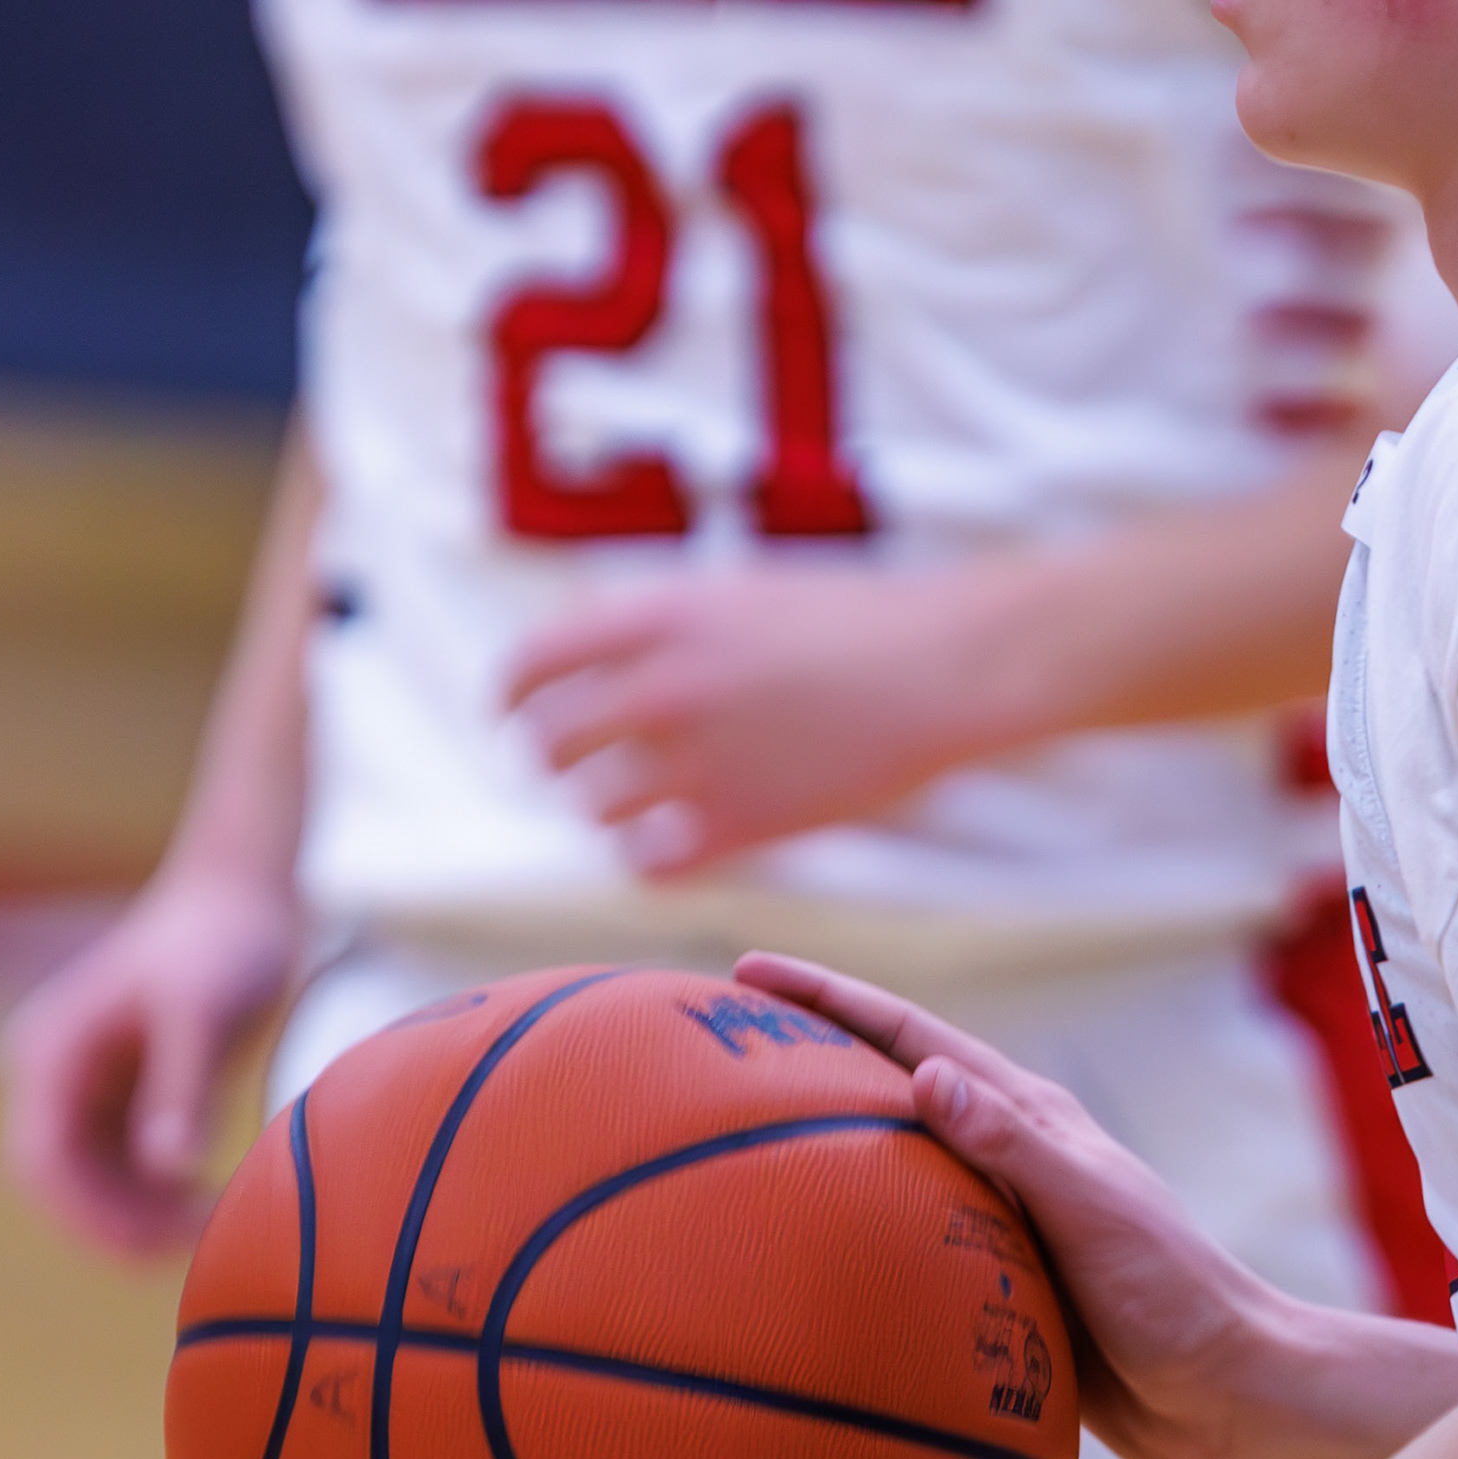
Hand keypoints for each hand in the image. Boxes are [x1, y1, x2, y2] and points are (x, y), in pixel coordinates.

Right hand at [0, 863, 300, 1253]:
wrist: (242, 896)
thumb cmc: (221, 943)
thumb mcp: (203, 1014)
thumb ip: (182, 1089)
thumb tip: (167, 1168)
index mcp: (49, 1052)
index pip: (40, 1159)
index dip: (85, 1215)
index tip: (151, 1247)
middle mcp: (53, 1074)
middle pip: (58, 1181)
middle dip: (114, 1224)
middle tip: (195, 1247)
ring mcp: (84, 1086)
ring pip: (90, 1181)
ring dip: (138, 1215)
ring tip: (214, 1226)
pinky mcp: (123, 1093)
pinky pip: (123, 1165)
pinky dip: (156, 1194)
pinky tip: (209, 1204)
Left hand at [503, 570, 1009, 875]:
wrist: (947, 666)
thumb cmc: (854, 622)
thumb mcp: (737, 594)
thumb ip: (657, 625)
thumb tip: (584, 652)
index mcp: (658, 617)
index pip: (532, 663)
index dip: (510, 696)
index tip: (510, 715)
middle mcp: (663, 687)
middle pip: (550, 745)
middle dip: (556, 759)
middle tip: (576, 768)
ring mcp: (699, 760)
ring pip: (596, 807)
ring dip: (610, 807)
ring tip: (647, 802)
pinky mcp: (741, 825)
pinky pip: (648, 864)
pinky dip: (650, 858)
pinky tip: (675, 845)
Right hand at [734, 954, 1353, 1458]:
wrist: (1233, 1398)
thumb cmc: (1179, 1301)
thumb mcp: (1096, 1215)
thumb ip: (1016, 1148)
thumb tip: (925, 1075)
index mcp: (1034, 1123)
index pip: (914, 1040)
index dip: (831, 1000)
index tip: (746, 971)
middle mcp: (1012, 1162)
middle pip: (893, 1088)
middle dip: (811, 1056)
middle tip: (718, 1043)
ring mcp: (1003, 1225)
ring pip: (893, 1169)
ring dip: (825, 1145)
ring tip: (735, 1142)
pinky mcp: (1001, 1291)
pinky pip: (907, 1250)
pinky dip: (852, 1238)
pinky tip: (800, 1267)